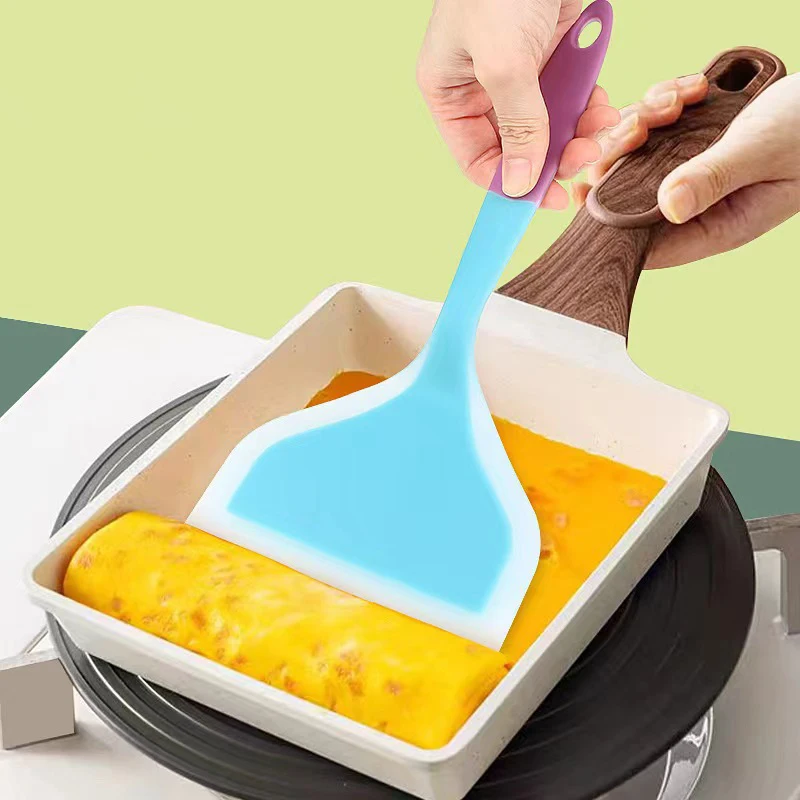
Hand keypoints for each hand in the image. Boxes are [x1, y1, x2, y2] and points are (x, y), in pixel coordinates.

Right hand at [417, 0, 619, 204]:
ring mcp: (522, 76)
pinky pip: (574, 100)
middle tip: (584, 159)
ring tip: (604, 127)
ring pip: (551, 129)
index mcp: (451, 93)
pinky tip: (607, 108)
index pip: (476, 159)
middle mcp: (483, 91)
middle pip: (518, 149)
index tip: (544, 201)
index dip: (509, 184)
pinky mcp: (554, 60)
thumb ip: (516, 124)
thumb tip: (519, 183)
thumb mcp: (505, 62)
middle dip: (553, 157)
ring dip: (579, 134)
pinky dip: (592, 107)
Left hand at [574, 72, 799, 267]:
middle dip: (624, 159)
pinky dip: (663, 105)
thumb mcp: (760, 152)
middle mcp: (695, 205)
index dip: (610, 223)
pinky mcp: (692, 145)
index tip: (585, 193)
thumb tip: (668, 206)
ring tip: (675, 102)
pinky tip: (690, 90)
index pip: (646, 244)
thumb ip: (714, 177)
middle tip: (639, 127)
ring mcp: (691, 173)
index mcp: (713, 226)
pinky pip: (657, 130)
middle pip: (630, 197)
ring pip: (638, 158)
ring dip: (644, 123)